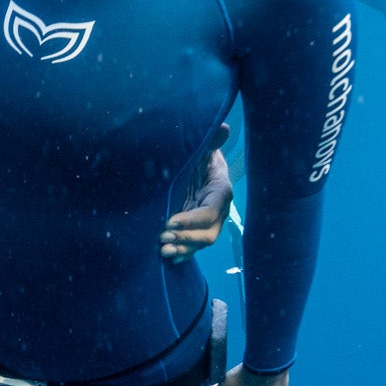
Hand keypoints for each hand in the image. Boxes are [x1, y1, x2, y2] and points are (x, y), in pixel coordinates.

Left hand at [161, 128, 232, 259]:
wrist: (196, 165)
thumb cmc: (199, 155)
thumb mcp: (202, 148)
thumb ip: (211, 141)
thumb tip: (223, 127)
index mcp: (220, 192)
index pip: (209, 213)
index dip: (191, 220)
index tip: (169, 221)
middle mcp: (218, 211)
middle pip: (208, 234)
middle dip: (186, 238)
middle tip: (163, 237)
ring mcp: (208, 223)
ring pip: (200, 243)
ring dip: (183, 249)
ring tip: (163, 251)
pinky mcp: (198, 229)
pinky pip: (194, 246)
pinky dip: (184, 254)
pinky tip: (170, 259)